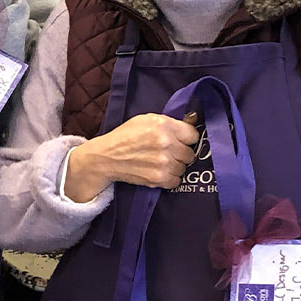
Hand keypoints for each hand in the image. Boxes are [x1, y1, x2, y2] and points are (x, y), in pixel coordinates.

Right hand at [64, 113, 200, 200]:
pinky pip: (176, 180)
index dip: (186, 138)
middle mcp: (166, 143)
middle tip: (167, 151)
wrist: (107, 157)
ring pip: (183, 167)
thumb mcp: (145, 119)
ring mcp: (163, 162)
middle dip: (180, 152)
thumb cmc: (125, 136)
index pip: (193, 135)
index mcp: (163, 125)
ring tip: (160, 161)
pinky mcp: (159, 178)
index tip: (180, 140)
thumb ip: (169, 122)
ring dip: (174, 166)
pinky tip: (158, 171)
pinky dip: (169, 178)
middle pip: (189, 153)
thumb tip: (192, 121)